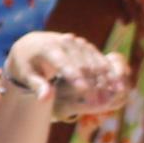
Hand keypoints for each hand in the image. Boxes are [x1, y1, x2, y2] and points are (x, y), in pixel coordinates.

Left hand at [9, 31, 127, 117]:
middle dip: (92, 81)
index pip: (63, 62)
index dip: (74, 76)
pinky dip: (108, 70)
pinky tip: (117, 84)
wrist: (32, 44)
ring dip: (104, 77)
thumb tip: (45, 99)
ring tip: (113, 95)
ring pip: (94, 60)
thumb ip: (37, 86)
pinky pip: (99, 58)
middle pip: (81, 62)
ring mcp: (77, 42)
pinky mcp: (86, 46)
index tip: (83, 90)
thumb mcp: (27, 75)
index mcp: (48, 47)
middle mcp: (65, 41)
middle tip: (100, 100)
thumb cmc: (27, 64)